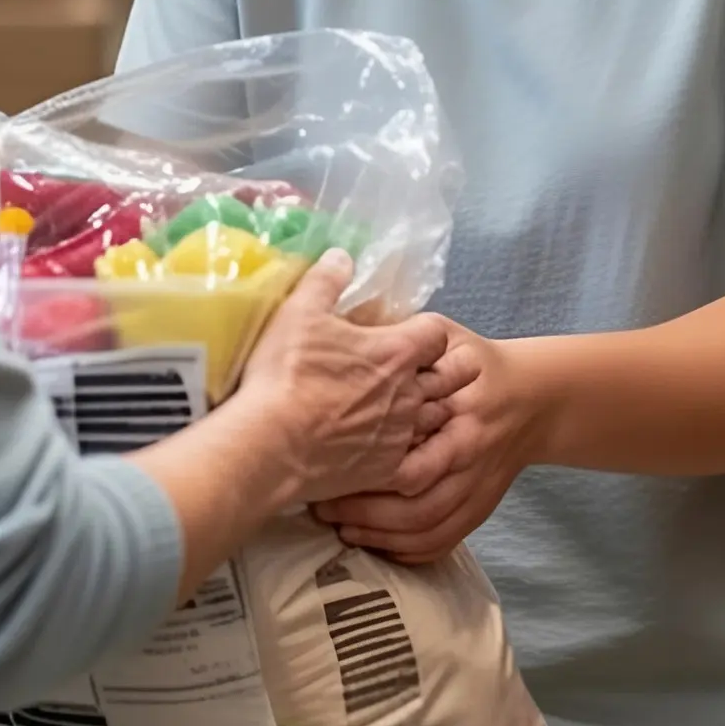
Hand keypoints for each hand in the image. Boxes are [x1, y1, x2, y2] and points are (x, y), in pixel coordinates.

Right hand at [225, 252, 467, 504]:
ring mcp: (401, 433)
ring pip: (438, 417)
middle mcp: (409, 392)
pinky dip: (412, 450)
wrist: (270, 446)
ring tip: (410, 406)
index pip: (438, 333)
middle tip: (426, 368)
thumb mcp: (299, 313)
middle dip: (447, 368)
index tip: (409, 334)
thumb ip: (325, 280)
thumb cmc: (286, 375)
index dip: (427, 331)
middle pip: (454, 376)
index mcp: (397, 351)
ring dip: (430, 408)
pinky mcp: (388, 469)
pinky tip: (395, 447)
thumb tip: (341, 255)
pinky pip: (418, 459)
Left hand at [313, 322, 540, 564]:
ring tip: (342, 528)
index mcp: (461, 414)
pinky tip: (376, 543)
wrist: (534, 397)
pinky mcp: (479, 508)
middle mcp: (470, 456)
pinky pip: (442, 542)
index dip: (366, 471)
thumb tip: (348, 324)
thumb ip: (405, 337)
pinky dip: (407, 551)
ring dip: (380, 535)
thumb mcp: (447, 337)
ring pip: (426, 529)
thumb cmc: (477, 364)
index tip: (324, 464)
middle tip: (321, 506)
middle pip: (415, 503)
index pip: (412, 457)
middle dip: (364, 511)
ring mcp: (477, 488)